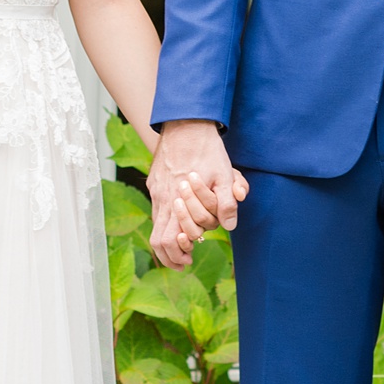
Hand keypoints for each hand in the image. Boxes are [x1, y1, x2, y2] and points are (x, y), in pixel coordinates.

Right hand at [148, 120, 247, 266]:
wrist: (186, 123)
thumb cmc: (207, 149)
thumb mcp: (224, 174)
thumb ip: (226, 202)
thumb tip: (229, 226)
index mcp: (177, 200)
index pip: (170, 240)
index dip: (178, 254)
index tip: (189, 259)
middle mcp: (163, 198)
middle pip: (158, 239)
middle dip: (170, 255)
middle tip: (185, 259)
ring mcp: (156, 191)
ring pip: (155, 225)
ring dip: (167, 241)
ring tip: (183, 247)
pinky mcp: (155, 182)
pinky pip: (156, 210)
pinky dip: (166, 223)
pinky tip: (179, 221)